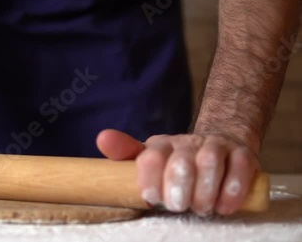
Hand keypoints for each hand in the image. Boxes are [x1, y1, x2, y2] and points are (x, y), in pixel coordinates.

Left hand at [96, 129, 258, 215]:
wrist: (217, 143)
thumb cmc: (176, 162)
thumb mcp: (149, 159)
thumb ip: (125, 153)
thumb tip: (102, 138)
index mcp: (160, 146)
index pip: (150, 158)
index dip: (150, 180)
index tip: (151, 198)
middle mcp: (186, 143)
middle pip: (181, 162)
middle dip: (178, 188)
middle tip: (178, 205)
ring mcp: (215, 146)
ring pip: (210, 162)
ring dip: (205, 191)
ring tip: (201, 208)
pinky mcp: (241, 153)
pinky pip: (240, 167)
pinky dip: (232, 189)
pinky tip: (224, 205)